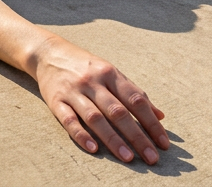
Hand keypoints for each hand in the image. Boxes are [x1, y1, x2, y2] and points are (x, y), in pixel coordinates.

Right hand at [33, 34, 167, 163]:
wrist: (48, 53)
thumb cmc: (86, 66)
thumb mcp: (111, 72)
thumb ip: (134, 92)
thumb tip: (160, 115)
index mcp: (109, 73)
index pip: (135, 99)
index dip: (151, 122)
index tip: (163, 143)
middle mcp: (92, 81)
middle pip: (117, 111)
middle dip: (137, 136)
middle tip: (152, 158)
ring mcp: (73, 90)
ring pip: (95, 117)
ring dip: (113, 139)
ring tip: (128, 158)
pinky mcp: (56, 100)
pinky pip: (69, 119)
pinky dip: (81, 134)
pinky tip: (93, 148)